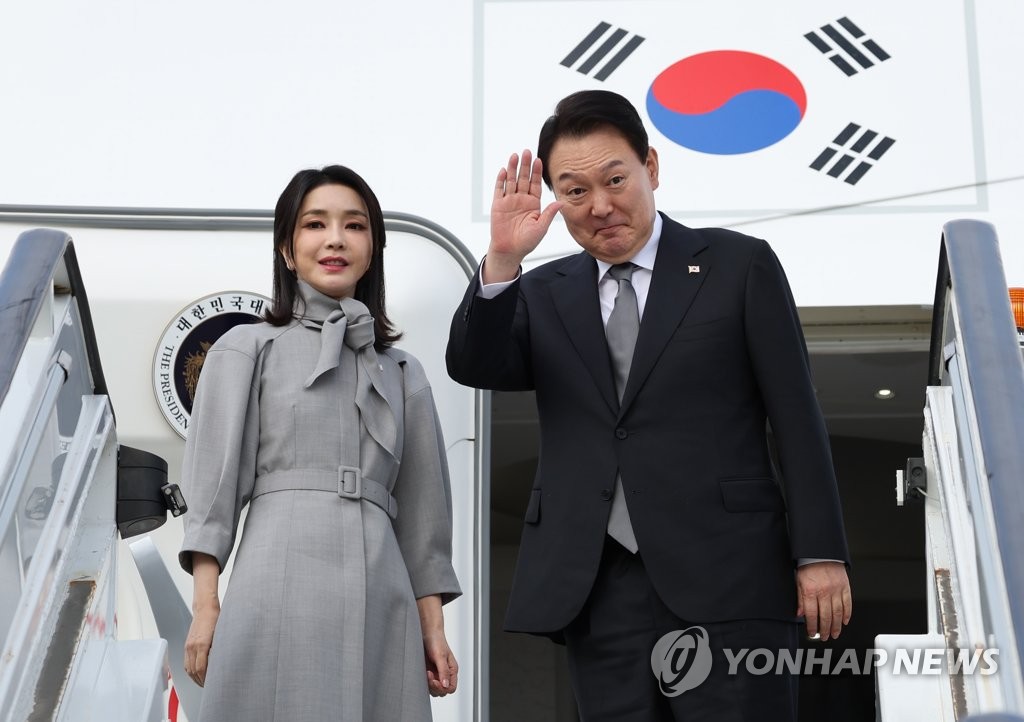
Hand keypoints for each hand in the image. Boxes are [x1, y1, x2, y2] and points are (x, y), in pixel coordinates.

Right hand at [184, 605, 218, 686]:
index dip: (206, 679)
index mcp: (201, 644)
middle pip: (193, 671)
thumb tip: (223, 662)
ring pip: (188, 668)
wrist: (205, 608)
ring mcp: (188, 646)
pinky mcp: (187, 645)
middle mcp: (192, 646)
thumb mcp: (221, 634)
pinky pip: (186, 662)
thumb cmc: (216, 618)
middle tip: (209, 687)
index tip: (212, 684)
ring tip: (203, 683)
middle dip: (200, 681)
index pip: (201, 668)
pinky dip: (190, 671)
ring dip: (194, 678)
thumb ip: (220, 648)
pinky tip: (196, 674)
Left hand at [423, 632, 458, 696]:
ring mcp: (436, 674)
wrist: (426, 633)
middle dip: (435, 686)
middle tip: (429, 675)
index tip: (435, 680)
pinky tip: (423, 672)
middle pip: (442, 691)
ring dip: (429, 684)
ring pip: (434, 689)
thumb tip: (446, 686)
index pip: (451, 688)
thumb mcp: (440, 656)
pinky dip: (424, 681)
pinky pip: (427, 684)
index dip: (443, 688)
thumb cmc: (436, 641)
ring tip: (426, 672)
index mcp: (452, 670)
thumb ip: (443, 671)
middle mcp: (445, 673)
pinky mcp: (429, 672)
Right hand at [485, 149, 562, 282]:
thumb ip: (549, 214)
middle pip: (524, 179)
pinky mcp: (498, 205)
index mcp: (533, 203)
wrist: (510, 250)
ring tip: (515, 156)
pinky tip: (504, 171)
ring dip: (513, 169)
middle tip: (527, 152)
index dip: (537, 172)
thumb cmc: (526, 242)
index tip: (539, 160)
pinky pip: (499, 190)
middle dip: (525, 165)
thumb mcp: (541, 227)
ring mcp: (509, 201)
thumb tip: (561, 202)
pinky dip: (501, 180)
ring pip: (511, 181)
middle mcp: (521, 199)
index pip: (535, 184)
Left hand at [796, 561, 851, 640]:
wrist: (821, 551)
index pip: (811, 614)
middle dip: (825, 630)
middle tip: (824, 637)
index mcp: (810, 590)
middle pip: (826, 616)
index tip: (811, 633)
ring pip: (838, 613)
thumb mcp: (798, 581)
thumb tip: (800, 614)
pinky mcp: (845, 586)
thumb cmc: (808, 565)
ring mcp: (836, 590)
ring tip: (835, 634)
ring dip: (836, 626)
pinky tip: (844, 621)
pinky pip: (847, 604)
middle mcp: (824, 591)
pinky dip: (847, 614)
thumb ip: (800, 598)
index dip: (811, 626)